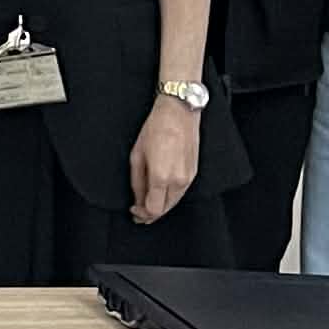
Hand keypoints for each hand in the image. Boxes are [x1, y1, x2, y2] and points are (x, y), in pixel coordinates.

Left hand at [129, 96, 202, 225]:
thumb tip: (137, 198)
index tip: (134, 211)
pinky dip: (170, 197)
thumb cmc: (156, 129)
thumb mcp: (137, 155)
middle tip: (139, 213)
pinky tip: (160, 193)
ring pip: (174, 202)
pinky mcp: (194, 172)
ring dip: (161, 206)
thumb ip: (137, 181)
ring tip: (147, 203)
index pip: (154, 209)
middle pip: (165, 209)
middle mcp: (178, 180)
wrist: (178, 113)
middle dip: (151, 213)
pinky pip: (181, 192)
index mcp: (162, 177)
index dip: (142, 214)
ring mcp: (189, 177)